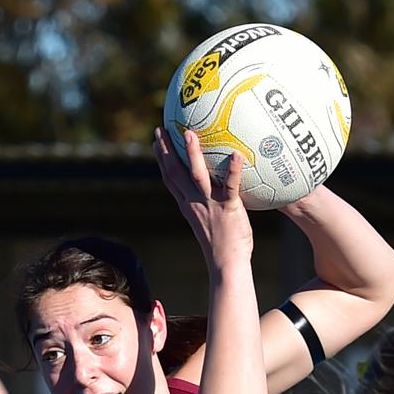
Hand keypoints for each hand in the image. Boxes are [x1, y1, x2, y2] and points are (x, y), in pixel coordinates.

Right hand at [153, 127, 252, 270]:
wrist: (227, 265)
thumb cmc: (224, 246)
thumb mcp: (211, 222)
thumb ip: (210, 205)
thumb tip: (218, 191)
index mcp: (188, 206)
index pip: (170, 179)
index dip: (161, 160)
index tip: (156, 142)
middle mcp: (194, 203)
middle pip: (175, 173)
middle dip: (166, 150)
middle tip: (160, 129)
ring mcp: (209, 205)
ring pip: (196, 176)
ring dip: (191, 155)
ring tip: (188, 134)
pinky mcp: (227, 209)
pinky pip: (229, 186)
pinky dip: (232, 170)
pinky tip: (237, 153)